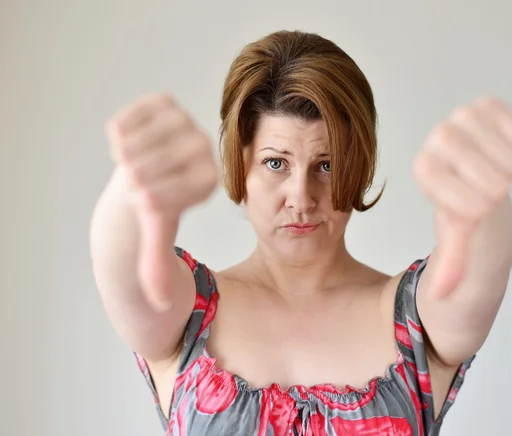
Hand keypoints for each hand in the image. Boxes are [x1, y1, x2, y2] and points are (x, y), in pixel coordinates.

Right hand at [106, 94, 218, 308]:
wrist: (149, 170)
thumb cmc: (155, 205)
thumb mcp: (156, 237)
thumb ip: (158, 269)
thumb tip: (160, 305)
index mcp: (209, 181)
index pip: (158, 194)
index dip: (141, 201)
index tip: (142, 199)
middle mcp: (204, 148)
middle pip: (144, 169)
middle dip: (130, 182)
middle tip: (135, 181)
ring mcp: (186, 122)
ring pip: (134, 143)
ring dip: (125, 158)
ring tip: (134, 163)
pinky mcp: (165, 103)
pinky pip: (127, 119)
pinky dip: (119, 131)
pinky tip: (130, 141)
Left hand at [413, 96, 511, 296]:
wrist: (479, 177)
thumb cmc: (466, 205)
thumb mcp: (457, 234)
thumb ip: (451, 263)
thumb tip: (442, 295)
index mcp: (423, 170)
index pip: (458, 196)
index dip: (475, 208)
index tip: (475, 207)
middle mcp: (436, 139)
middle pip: (484, 174)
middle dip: (494, 189)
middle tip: (491, 190)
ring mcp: (460, 118)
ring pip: (503, 153)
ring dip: (510, 168)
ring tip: (500, 172)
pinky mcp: (486, 105)